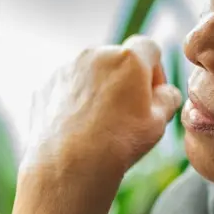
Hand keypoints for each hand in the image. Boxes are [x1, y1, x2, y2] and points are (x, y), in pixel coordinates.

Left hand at [22, 36, 182, 182]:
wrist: (69, 165)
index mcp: (128, 59)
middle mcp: (95, 54)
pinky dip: (74, 102)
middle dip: (124, 81)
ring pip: (90, 74)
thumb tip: (165, 92)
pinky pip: (67, 88)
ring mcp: (66, 69)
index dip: (154, 71)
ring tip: (99, 126)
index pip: (149, 48)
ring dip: (98, 91)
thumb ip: (168, 98)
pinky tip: (78, 130)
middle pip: (117, 60)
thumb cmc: (119, 143)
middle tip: (126, 115)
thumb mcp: (159, 123)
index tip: (151, 96)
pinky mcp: (46, 86)